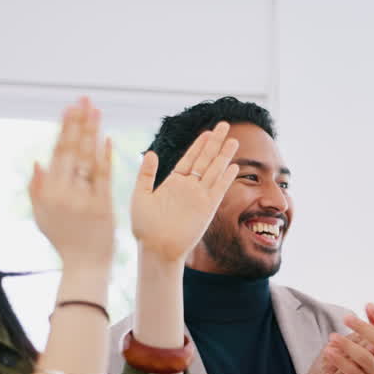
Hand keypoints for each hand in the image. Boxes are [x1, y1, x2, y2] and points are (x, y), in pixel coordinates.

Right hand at [30, 98, 115, 271]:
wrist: (85, 264)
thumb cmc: (64, 240)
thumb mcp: (43, 215)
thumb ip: (38, 189)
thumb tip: (39, 161)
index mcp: (48, 191)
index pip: (57, 152)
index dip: (64, 128)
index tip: (70, 108)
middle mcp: (64, 191)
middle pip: (71, 150)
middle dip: (78, 122)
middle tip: (84, 99)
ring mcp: (83, 198)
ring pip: (87, 158)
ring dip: (92, 132)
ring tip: (96, 110)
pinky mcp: (102, 206)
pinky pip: (103, 177)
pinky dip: (104, 157)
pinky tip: (107, 138)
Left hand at [131, 122, 239, 263]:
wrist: (157, 249)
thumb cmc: (145, 227)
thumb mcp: (140, 196)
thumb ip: (146, 174)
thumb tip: (151, 152)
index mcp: (173, 182)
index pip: (189, 158)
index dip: (199, 144)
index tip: (207, 131)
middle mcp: (189, 187)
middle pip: (205, 160)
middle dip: (215, 142)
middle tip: (224, 124)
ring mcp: (199, 197)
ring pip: (214, 171)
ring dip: (224, 156)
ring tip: (233, 140)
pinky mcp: (207, 208)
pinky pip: (219, 189)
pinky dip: (226, 178)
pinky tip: (234, 166)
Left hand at [326, 303, 373, 373]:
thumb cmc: (371, 366)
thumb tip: (369, 307)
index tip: (368, 305)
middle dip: (362, 326)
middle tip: (345, 318)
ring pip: (365, 357)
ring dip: (347, 344)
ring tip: (332, 336)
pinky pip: (352, 371)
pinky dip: (339, 360)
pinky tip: (328, 351)